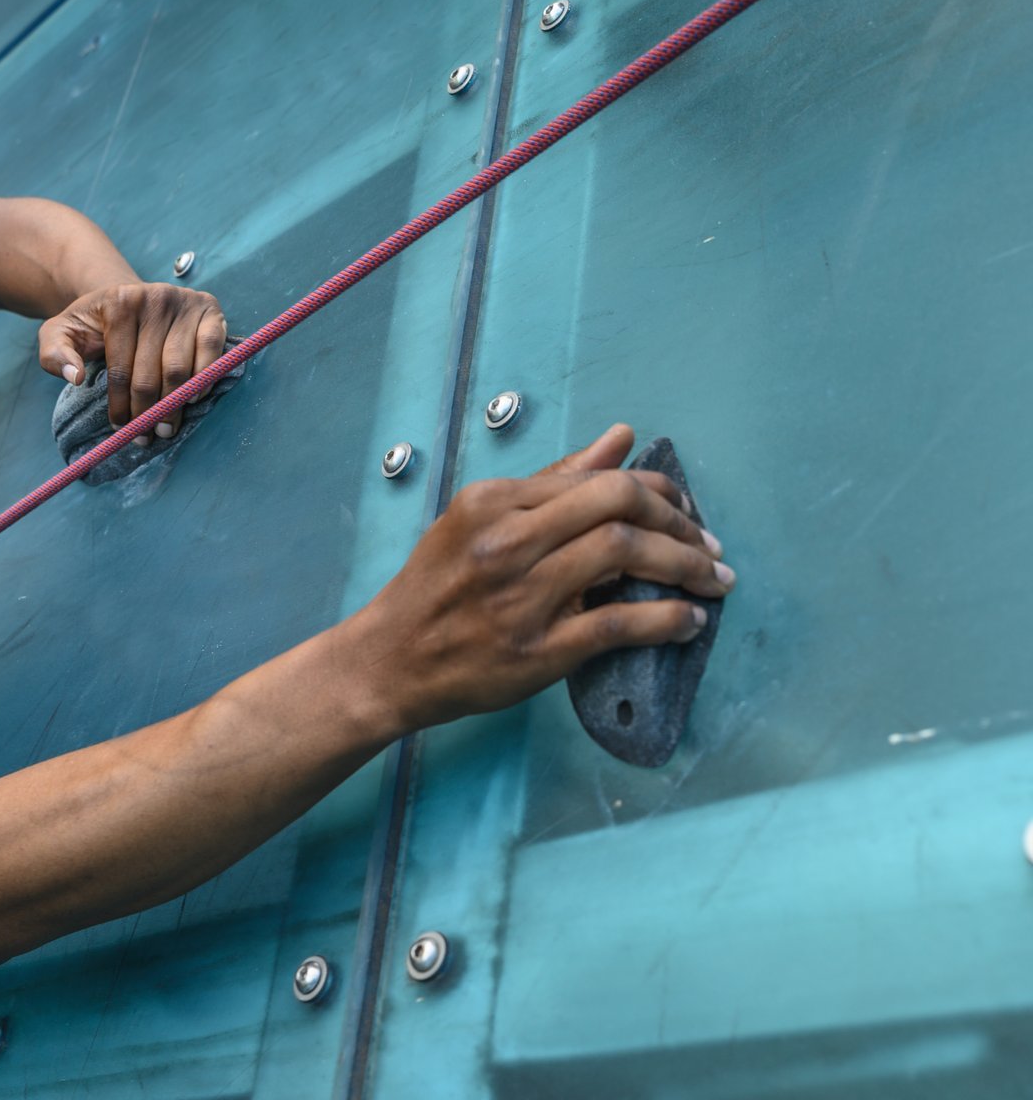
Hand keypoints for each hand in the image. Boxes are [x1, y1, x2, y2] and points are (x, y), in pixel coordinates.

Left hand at [36, 283, 228, 438]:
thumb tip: (76, 377)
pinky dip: (204, 378)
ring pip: (180, 367)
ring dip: (174, 405)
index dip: (120, 405)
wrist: (126, 297)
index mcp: (119, 302)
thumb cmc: (94, 322)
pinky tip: (192, 398)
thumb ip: (54, 354)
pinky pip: (212, 349)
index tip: (120, 428)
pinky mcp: (208, 309)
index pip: (120, 367)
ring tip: (166, 427)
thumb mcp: (60, 332)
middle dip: (147, 412)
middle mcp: (155, 296)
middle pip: (152, 372)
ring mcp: (184, 301)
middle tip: (145, 436)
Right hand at [354, 425, 734, 733]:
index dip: (656, 489)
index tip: (683, 510)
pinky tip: (690, 620)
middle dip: (681, 522)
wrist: (388, 661)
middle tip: (708, 545)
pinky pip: (619, 624)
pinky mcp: (536, 649)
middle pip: (619, 505)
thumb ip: (553, 482)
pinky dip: (667, 619)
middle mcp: (507, 541)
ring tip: (712, 579)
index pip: (597, 479)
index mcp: (493, 501)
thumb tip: (620, 438)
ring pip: (626, 555)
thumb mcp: (479, 520)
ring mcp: (521, 596)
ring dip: (685, 565)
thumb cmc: (435, 590)